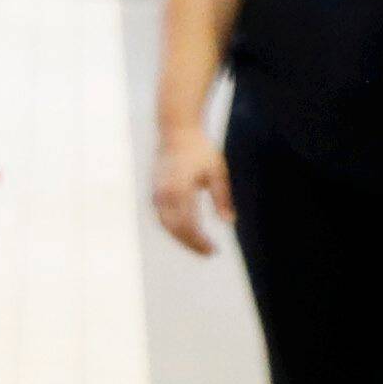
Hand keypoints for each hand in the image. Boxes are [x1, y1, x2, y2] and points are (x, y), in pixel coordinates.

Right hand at [152, 135, 227, 255]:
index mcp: (180, 190)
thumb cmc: (200, 150)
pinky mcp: (154, 192)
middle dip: (192, 244)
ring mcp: (156, 193)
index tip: (215, 250)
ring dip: (182, 238)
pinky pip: (162, 217)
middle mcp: (164, 194)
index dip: (200, 242)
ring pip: (167, 226)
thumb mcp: (216, 172)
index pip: (189, 226)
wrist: (176, 131)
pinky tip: (188, 231)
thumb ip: (222, 198)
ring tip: (200, 245)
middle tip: (209, 253)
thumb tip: (229, 222)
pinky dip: (174, 228)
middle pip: (176, 230)